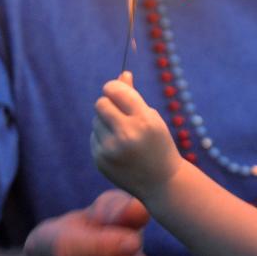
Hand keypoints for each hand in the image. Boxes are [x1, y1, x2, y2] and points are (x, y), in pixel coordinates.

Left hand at [91, 71, 181, 198]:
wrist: (162, 182)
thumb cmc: (159, 144)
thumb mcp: (153, 118)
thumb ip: (134, 97)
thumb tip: (122, 74)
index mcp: (144, 120)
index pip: (115, 90)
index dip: (113, 88)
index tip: (117, 91)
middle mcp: (126, 134)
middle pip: (100, 104)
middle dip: (108, 104)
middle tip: (119, 113)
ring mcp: (111, 149)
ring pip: (96, 121)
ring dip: (106, 123)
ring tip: (124, 136)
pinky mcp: (100, 160)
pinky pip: (94, 137)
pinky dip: (104, 139)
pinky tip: (119, 149)